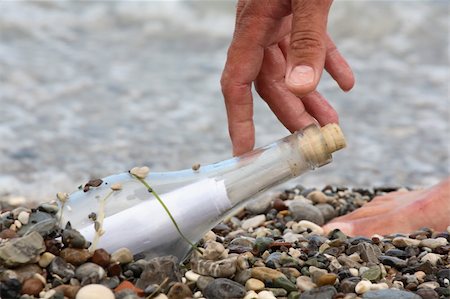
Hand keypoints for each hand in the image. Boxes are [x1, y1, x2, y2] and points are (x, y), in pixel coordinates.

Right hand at [221, 0, 354, 155]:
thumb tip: (301, 87)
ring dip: (310, 96)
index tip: (244, 151)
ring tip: (330, 121)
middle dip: (290, 112)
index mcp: (253, 25)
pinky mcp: (298, 10)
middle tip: (312, 139)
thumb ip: (306, 39)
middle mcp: (260, 27)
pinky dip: (328, 64)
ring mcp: (279, 19)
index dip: (238, 120)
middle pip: (270, 82)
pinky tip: (345, 83)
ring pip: (289, 68)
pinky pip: (312, 44)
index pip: (237, 83)